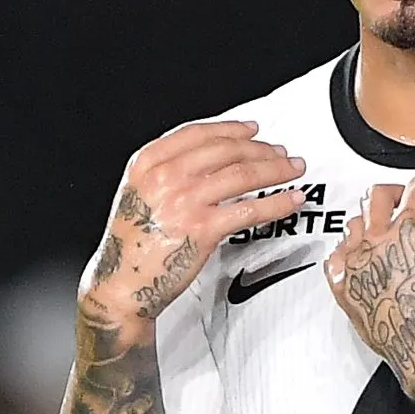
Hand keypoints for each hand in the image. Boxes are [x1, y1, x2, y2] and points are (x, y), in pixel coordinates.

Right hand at [80, 121, 307, 332]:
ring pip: (243, 174)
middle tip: (280, 152)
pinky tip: (292, 199)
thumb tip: (211, 160)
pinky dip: (278, 202)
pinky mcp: (203, 229)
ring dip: (275, 168)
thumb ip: (166, 172)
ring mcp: (184, 201)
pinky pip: (250, 210)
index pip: (198, 134)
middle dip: (260, 148)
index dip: (231, 129)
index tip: (252, 130)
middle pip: (225, 150)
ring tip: (292, 169)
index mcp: (148, 164)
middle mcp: (165, 177)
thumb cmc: (131, 245)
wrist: (122, 284)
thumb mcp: (137, 194)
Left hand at [322, 160, 414, 394]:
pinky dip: (346, 252)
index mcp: (412, 226)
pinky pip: (335, 257)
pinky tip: (356, 254)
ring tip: (378, 226)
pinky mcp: (342, 286)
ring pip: (354, 225)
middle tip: (401, 194)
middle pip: (377, 198)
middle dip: (392, 192)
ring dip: (367, 221)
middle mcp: (379, 239)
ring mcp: (357, 262)